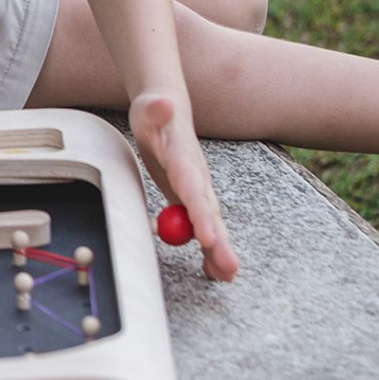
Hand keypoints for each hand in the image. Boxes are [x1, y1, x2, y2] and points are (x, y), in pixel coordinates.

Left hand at [129, 92, 239, 280]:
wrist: (166, 109)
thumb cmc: (155, 112)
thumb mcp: (150, 108)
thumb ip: (157, 109)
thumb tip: (164, 104)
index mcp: (185, 159)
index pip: (193, 189)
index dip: (201, 214)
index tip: (208, 237)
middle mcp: (196, 178)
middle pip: (208, 213)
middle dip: (218, 241)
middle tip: (228, 267)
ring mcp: (197, 189)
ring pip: (210, 223)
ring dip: (218, 250)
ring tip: (225, 275)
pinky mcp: (191, 197)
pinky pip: (201, 225)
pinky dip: (209, 246)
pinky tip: (213, 269)